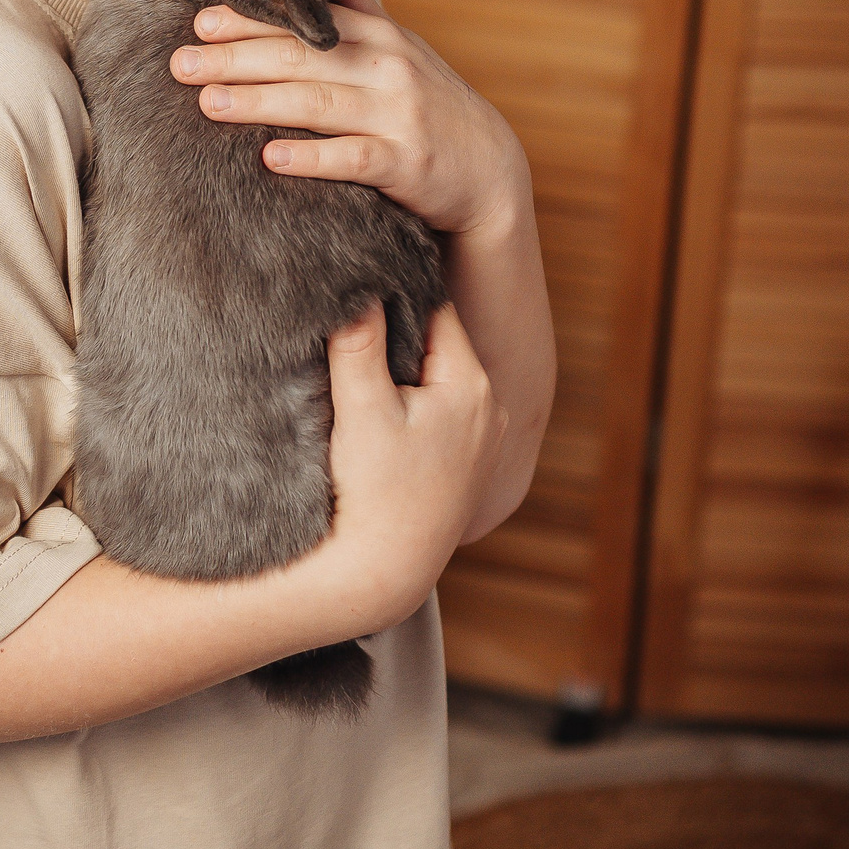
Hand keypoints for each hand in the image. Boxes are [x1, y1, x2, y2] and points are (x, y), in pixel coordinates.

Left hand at [170, 0, 527, 235]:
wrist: (487, 170)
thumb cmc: (425, 106)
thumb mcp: (396, 54)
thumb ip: (354, 19)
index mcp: (377, 36)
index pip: (304, 20)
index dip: (251, 19)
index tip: (199, 22)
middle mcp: (387, 68)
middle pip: (300, 57)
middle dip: (236, 58)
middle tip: (181, 64)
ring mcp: (399, 115)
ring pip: (319, 104)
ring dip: (260, 102)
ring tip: (209, 104)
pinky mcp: (408, 163)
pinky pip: (354, 158)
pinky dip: (312, 157)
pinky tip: (271, 159)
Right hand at [322, 301, 505, 614]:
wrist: (383, 573)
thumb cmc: (374, 494)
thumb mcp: (362, 411)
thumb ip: (359, 344)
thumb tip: (357, 283)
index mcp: (471, 387)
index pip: (437, 311)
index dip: (399, 290)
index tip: (365, 275)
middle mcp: (491, 412)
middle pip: (442, 346)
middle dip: (403, 329)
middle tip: (359, 308)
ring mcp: (484, 443)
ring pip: (443, 381)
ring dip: (409, 369)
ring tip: (367, 361)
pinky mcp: (467, 470)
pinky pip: (444, 416)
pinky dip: (418, 404)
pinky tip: (387, 412)